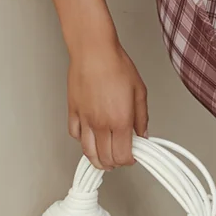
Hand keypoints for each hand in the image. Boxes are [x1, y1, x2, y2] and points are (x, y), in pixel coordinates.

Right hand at [67, 35, 148, 169]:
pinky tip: (89, 138)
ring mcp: (85, 119)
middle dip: (114, 163)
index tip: (133, 156)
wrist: (94, 51)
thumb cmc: (116, 65)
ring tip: (103, 159)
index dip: (129, 161)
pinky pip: (75, 135)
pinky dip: (82, 141)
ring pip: (88, 152)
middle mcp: (101, 124)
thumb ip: (141, 117)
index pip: (123, 155)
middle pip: (105, 158)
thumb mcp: (139, 91)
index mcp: (120, 121)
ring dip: (97, 160)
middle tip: (120, 159)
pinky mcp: (73, 112)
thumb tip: (142, 134)